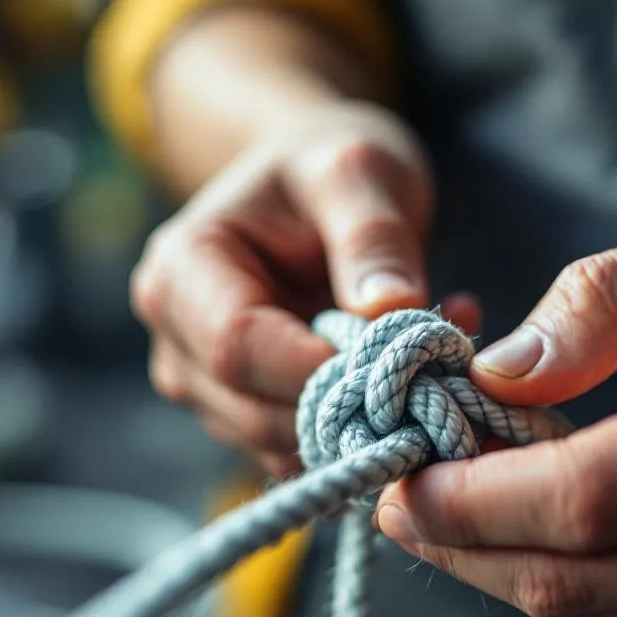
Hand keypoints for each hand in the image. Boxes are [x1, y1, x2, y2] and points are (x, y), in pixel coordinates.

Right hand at [132, 102, 477, 475]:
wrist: (312, 188)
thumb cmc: (327, 165)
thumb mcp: (358, 170)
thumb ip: (372, 234)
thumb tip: (390, 309)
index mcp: (182, 270)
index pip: (237, 348)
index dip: (320, 368)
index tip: (406, 360)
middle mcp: (177, 339)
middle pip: (254, 411)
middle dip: (350, 406)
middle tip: (440, 370)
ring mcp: (205, 387)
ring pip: (280, 445)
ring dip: (364, 424)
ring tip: (433, 362)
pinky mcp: (245, 417)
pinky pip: (304, 451)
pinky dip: (362, 432)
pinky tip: (409, 381)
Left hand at [373, 205, 616, 616]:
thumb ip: (606, 300)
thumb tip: (496, 372)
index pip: (589, 499)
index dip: (472, 496)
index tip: (396, 469)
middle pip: (570, 576)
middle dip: (457, 539)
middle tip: (395, 485)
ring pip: (586, 609)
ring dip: (493, 559)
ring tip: (447, 493)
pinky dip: (553, 571)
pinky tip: (522, 518)